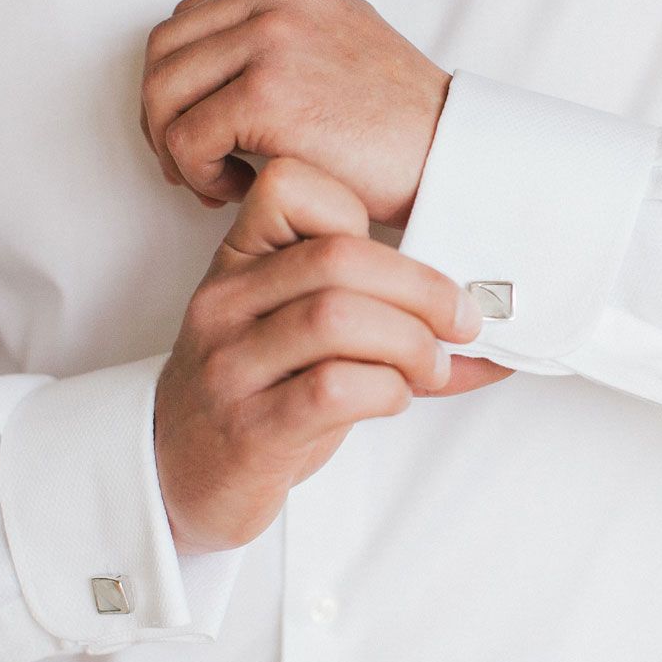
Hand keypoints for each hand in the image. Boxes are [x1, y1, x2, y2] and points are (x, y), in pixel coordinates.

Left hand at [140, 0, 449, 226]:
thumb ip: (287, 44)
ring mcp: (272, 41)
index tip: (195, 130)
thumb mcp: (346, 50)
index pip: (192, 21)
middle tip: (189, 164)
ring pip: (163, 92)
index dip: (177, 82)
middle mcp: (279, 0)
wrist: (452, 157)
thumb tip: (219, 75)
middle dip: (162, 115)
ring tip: (212, 181)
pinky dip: (197, 172)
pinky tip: (232, 191)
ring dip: (175, 147)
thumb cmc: (404, 129)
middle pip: (165, 51)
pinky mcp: (268, 94)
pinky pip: (187, 136)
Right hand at [155, 158, 511, 553]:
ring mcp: (230, 366)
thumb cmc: (256, 394)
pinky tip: (393, 399)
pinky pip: (333, 388)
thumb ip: (372, 311)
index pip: (292, 186)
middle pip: (339, 258)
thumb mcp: (294, 333)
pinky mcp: (249, 429)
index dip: (361, 211)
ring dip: (410, 343)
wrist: (178, 475)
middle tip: (458, 324)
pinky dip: (388, 389)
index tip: (402, 261)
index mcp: (237, 262)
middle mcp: (224, 303)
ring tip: (430, 367)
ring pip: (337, 318)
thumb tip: (483, 320)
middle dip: (422, 290)